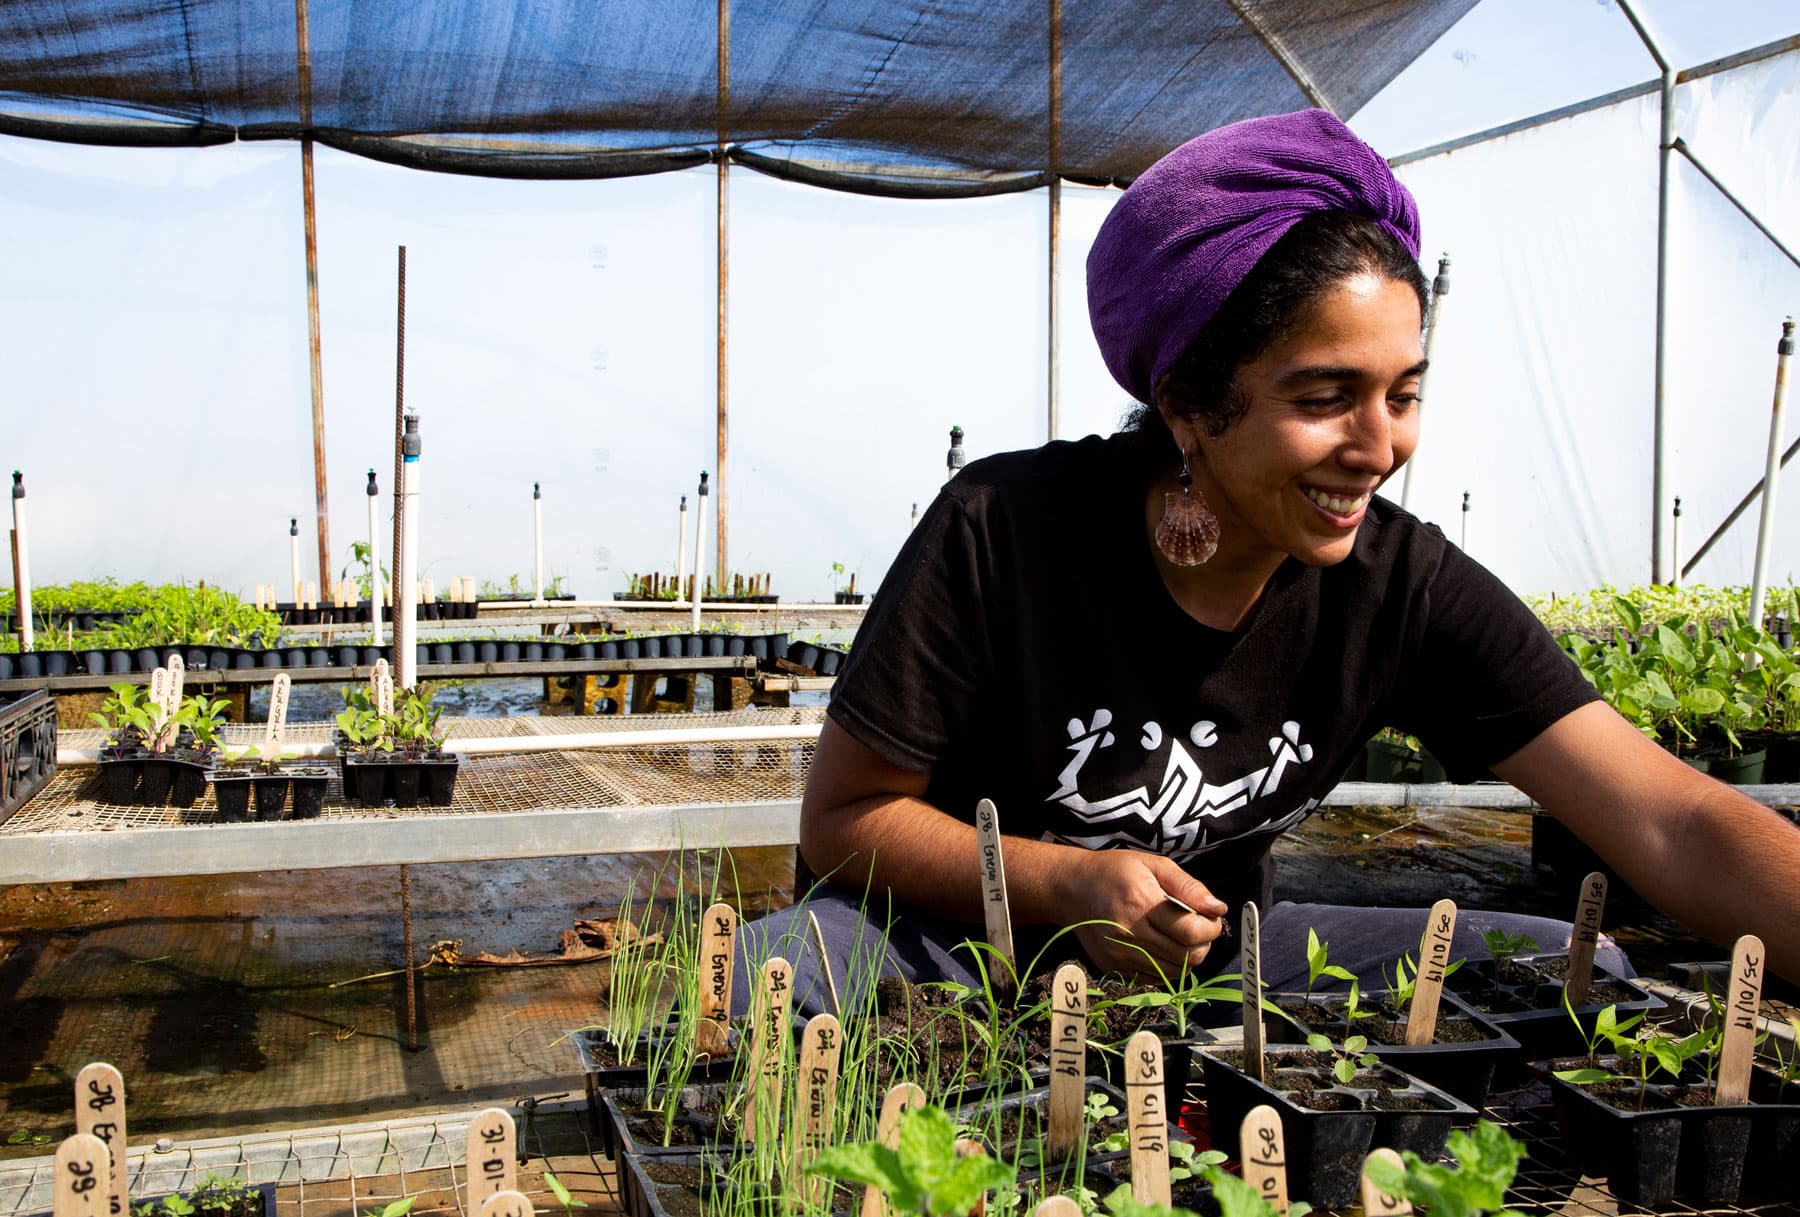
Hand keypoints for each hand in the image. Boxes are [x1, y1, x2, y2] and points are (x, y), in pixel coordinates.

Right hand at [1066, 849, 1228, 980]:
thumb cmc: (1115, 872)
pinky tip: (1162, 946)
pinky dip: (1166, 966)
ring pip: (1173, 973)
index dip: (1211, 928)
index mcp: (1141, 903)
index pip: (1191, 932)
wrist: (1072, 889)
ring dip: (1187, 958)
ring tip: (1182, 938)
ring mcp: (1119, 955)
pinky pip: (1154, 978)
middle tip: (1199, 928)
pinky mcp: (1113, 968)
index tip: (1211, 918)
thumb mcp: (1154, 865)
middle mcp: (1128, 934)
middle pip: (1185, 956)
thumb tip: (1218, 908)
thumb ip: (1188, 886)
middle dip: (1203, 944)